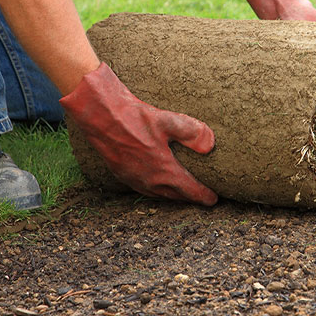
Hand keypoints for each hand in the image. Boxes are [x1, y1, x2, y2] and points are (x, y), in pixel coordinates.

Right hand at [60, 63, 217, 205]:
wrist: (101, 117)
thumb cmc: (134, 118)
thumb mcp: (168, 121)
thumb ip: (193, 132)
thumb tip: (211, 145)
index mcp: (163, 171)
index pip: (189, 190)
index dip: (204, 196)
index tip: (214, 199)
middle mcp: (149, 181)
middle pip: (175, 196)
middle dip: (190, 198)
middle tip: (202, 197)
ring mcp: (134, 180)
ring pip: (159, 195)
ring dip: (173, 195)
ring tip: (183, 193)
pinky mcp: (122, 175)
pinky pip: (144, 189)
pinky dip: (157, 191)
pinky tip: (158, 184)